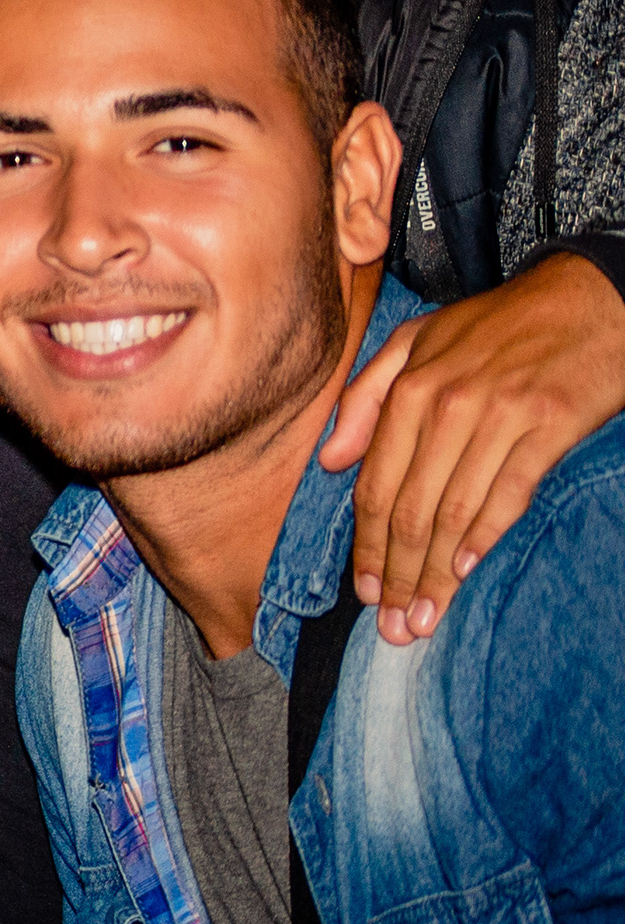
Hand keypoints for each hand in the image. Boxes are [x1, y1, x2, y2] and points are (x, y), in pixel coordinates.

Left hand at [320, 251, 624, 640]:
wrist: (590, 297)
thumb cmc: (501, 324)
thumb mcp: (419, 341)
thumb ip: (367, 397)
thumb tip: (333, 461)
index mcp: (409, 388)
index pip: (375, 485)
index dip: (367, 546)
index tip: (363, 591)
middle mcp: (446, 406)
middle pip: (408, 510)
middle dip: (396, 575)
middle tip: (393, 625)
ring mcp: (498, 417)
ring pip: (452, 512)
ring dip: (436, 574)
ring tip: (425, 618)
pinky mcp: (548, 426)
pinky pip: (508, 495)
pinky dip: (484, 538)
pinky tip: (466, 573)